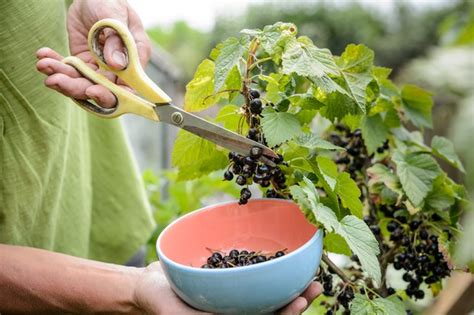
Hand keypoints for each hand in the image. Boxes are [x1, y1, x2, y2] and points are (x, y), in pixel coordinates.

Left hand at [36, 0, 150, 107]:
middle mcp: (117, 70)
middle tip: (56, 80)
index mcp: (134, 61)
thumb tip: (118, 65)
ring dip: (61, 78)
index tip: (91, 90)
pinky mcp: (81, 63)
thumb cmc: (110, 2)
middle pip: (99, 90)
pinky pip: (68, 70)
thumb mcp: (114, 16)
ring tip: (44, 65)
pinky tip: (43, 56)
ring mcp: (98, 68)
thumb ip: (117, 39)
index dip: (111, 95)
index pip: (126, 89)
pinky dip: (54, 65)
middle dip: (76, 88)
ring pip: (80, 83)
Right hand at [134, 262, 321, 314]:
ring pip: (267, 291)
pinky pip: (252, 274)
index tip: (301, 301)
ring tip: (310, 271)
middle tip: (316, 284)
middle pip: (272, 308)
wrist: (146, 287)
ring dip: (289, 283)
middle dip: (296, 298)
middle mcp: (236, 311)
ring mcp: (234, 297)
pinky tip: (281, 255)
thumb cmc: (158, 304)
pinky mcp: (229, 279)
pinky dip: (268, 266)